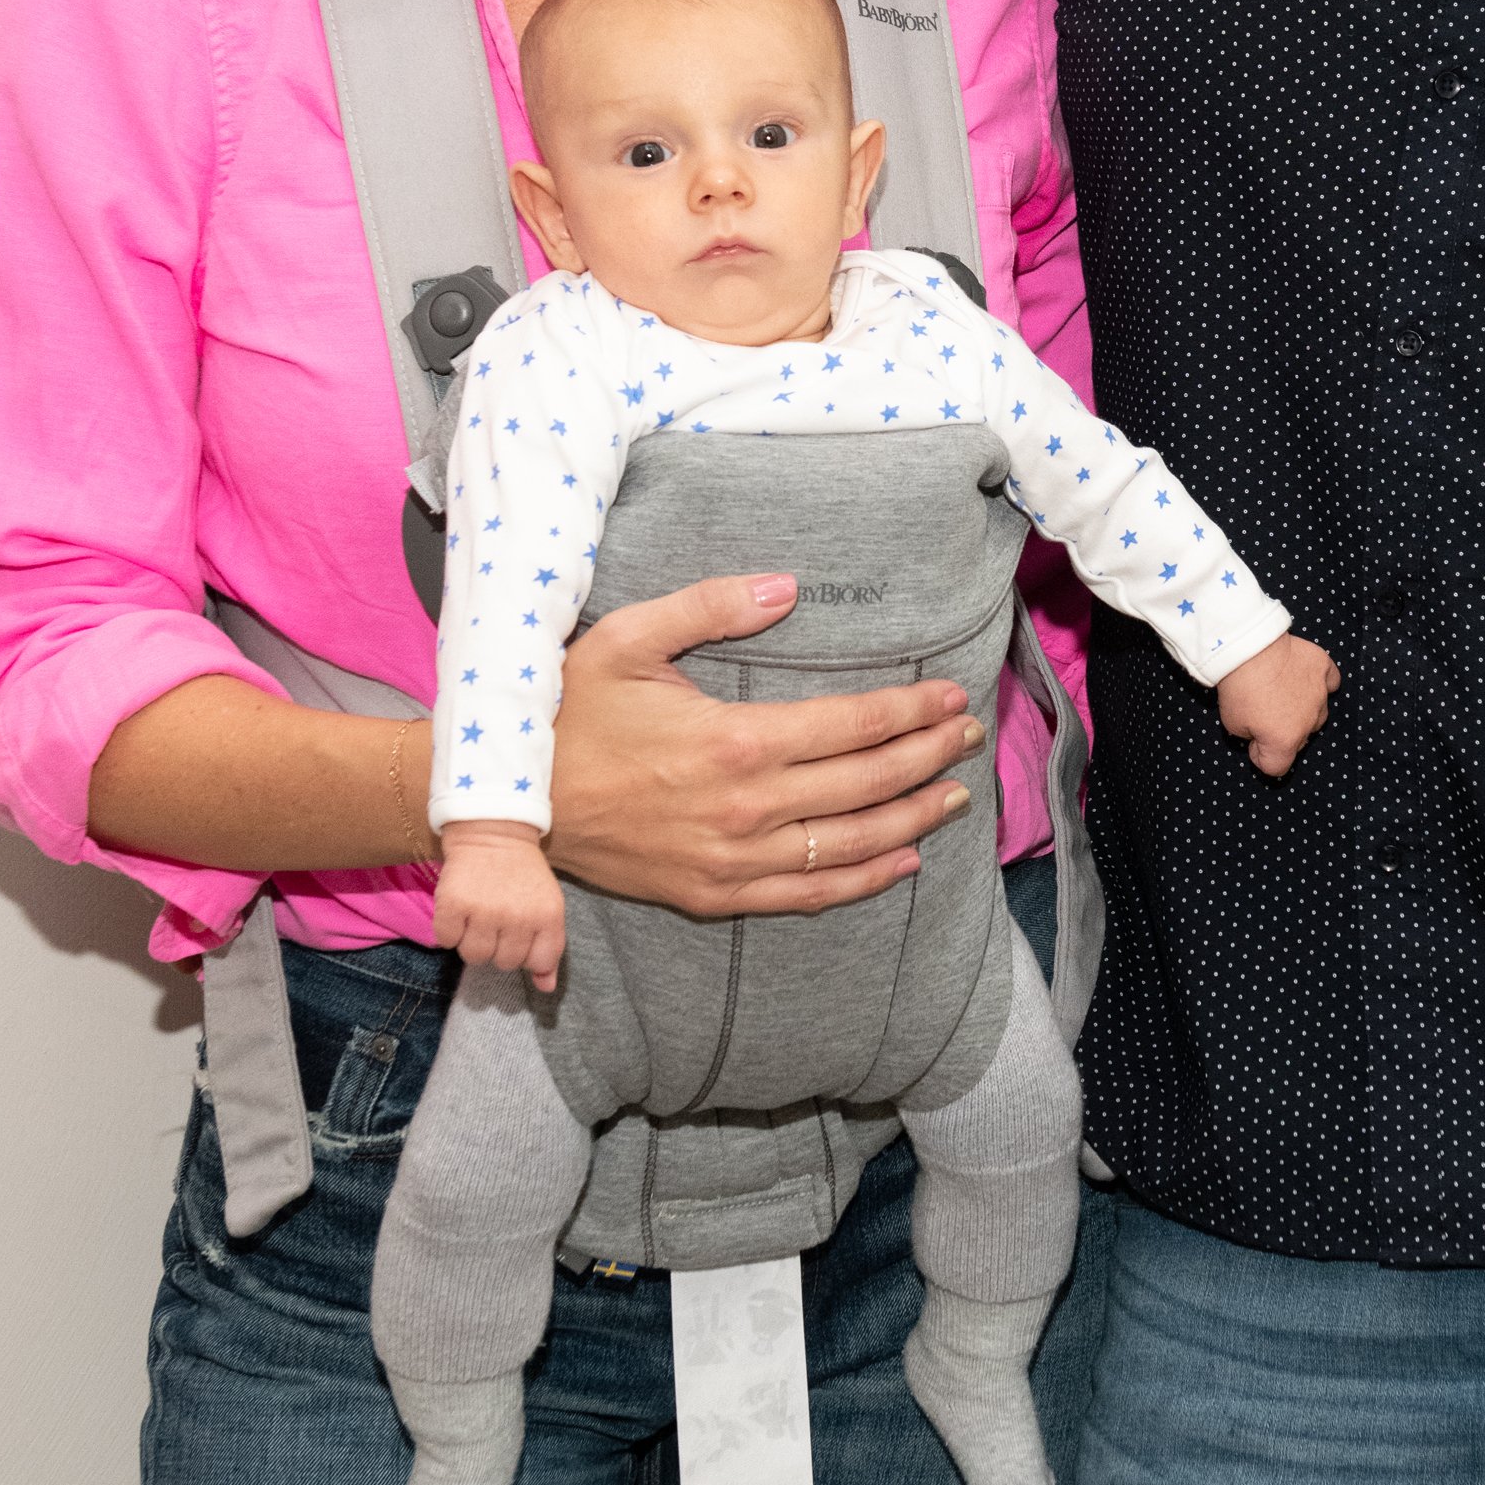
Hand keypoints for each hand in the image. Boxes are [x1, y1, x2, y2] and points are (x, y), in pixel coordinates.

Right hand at [432, 822, 565, 987]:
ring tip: (477, 917)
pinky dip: (448, 930)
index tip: (520, 934)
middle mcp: (517, 917)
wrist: (494, 831)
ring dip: (472, 941)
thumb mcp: (548, 907)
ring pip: (473, 957)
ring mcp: (484, 911)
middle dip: (498, 946)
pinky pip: (446, 941)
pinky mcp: (452, 904)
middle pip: (503, 964)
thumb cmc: (523, 875)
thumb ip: (549, 949)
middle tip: (497, 919)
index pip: (536, 963)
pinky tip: (459, 910)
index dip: (526, 954)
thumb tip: (545, 989)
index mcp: (547, 917)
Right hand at [549, 572, 983, 915]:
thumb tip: (786, 588)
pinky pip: (808, 894)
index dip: (911, 712)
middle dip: (929, 756)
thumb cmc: (569, 715)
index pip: (852, 725)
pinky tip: (901, 862)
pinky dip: (863, 880)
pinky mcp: (715, 895)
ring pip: (850, 844)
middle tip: (969, 735)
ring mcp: (733, 859)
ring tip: (954, 795)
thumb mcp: (629, 638)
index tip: (950, 697)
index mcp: (735, 738)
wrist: (514, 807)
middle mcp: (746, 806)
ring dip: (912, 818)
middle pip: (867, 783)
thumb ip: (711, 607)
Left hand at [1216, 631, 1339, 777]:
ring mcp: (1320, 694)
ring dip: (1302, 710)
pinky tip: (1307, 679)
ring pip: (1317, 714)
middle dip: (1282, 732)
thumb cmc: (1238, 688)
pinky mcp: (1324, 668)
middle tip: (1262, 711)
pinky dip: (1321, 683)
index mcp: (1285, 741)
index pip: (1277, 767)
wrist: (1248, 646)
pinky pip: (1331, 682)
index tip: (1252, 740)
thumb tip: (1261, 731)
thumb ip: (1252, 736)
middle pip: (1299, 740)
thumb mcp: (1232, 724)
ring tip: (1280, 691)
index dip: (1260, 756)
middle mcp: (1309, 723)